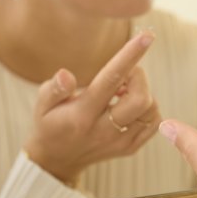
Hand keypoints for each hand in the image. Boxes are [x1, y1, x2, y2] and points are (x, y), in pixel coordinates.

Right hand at [24, 30, 160, 184]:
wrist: (57, 161)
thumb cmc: (50, 123)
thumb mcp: (42, 104)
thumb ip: (54, 88)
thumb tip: (66, 74)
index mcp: (82, 114)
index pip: (111, 80)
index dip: (130, 55)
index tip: (147, 36)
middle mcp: (104, 130)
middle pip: (140, 99)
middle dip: (139, 76)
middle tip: (124, 72)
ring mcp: (120, 142)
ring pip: (150, 111)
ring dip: (144, 92)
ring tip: (123, 89)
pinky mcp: (130, 147)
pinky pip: (153, 122)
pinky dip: (149, 107)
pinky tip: (130, 104)